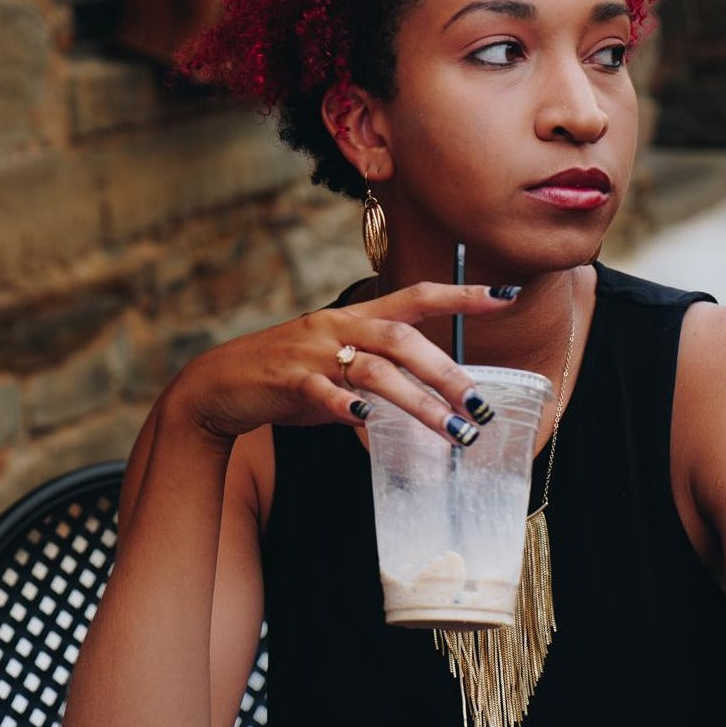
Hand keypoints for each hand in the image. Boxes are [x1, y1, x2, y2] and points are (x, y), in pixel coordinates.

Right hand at [166, 281, 520, 444]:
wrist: (219, 382)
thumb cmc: (286, 375)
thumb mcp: (334, 366)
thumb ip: (373, 378)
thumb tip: (414, 404)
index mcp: (353, 317)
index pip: (416, 296)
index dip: (462, 295)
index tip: (506, 297)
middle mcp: (338, 327)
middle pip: (404, 340)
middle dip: (448, 373)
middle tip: (481, 407)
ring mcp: (313, 352)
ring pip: (375, 370)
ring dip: (419, 402)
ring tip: (453, 431)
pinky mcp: (288, 380)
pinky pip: (323, 391)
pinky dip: (347, 405)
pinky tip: (367, 421)